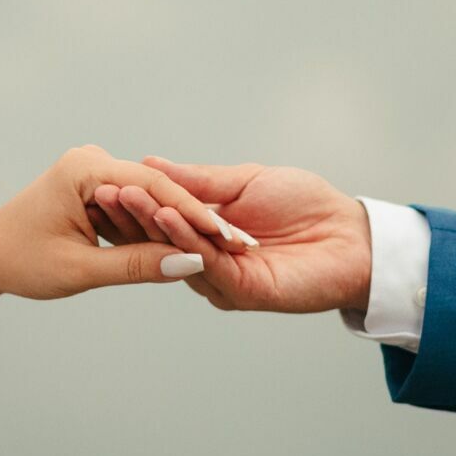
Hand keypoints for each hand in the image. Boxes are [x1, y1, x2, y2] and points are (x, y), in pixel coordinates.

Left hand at [0, 146, 244, 299]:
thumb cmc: (22, 262)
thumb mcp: (81, 270)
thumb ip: (137, 266)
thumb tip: (191, 264)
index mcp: (85, 169)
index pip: (154, 190)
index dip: (195, 217)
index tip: (231, 242)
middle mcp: (93, 161)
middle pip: (160, 191)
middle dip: (199, 220)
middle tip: (243, 246)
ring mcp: (96, 171)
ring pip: (153, 199)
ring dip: (186, 225)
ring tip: (229, 249)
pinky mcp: (98, 187)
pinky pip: (140, 206)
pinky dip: (163, 227)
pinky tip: (198, 246)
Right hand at [89, 158, 370, 312]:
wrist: (351, 235)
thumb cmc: (305, 205)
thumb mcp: (245, 180)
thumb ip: (199, 179)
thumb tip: (152, 164)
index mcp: (205, 234)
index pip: (160, 219)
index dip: (135, 202)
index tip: (107, 180)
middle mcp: (207, 260)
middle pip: (160, 240)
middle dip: (133, 215)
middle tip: (104, 192)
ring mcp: (222, 279)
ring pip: (178, 253)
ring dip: (153, 225)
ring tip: (131, 197)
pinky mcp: (242, 291)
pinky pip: (207, 265)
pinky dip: (186, 240)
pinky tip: (169, 215)